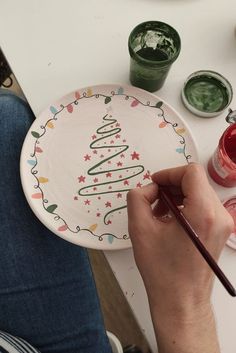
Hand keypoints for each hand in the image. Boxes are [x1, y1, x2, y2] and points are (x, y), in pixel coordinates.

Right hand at [127, 163, 233, 352]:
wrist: (181, 300)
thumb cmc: (163, 271)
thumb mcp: (140, 229)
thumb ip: (138, 198)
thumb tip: (147, 189)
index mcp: (203, 212)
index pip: (191, 172)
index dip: (169, 174)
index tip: (155, 185)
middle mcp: (218, 215)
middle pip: (196, 182)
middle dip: (171, 186)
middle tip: (154, 202)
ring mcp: (223, 224)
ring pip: (199, 193)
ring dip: (177, 197)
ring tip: (160, 214)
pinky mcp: (220, 231)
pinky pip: (203, 206)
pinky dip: (185, 207)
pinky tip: (171, 222)